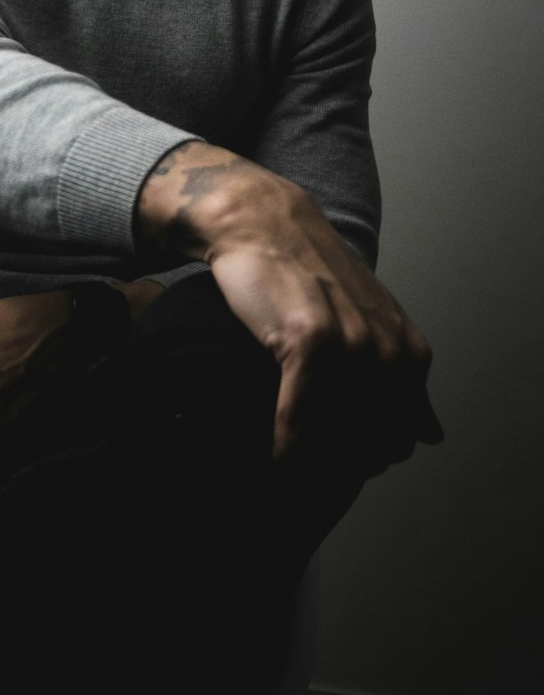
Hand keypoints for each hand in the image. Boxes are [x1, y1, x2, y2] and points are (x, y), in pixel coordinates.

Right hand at [137, 141, 442, 469]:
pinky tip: (273, 457)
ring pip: (337, 437)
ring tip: (285, 472)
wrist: (263, 222)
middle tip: (306, 471)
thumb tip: (431, 437)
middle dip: (337, 467)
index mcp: (408, 352)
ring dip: (310, 464)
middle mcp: (388, 352)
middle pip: (369, 444)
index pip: (400, 440)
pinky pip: (300, 416)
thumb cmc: (308, 273)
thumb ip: (402, 378)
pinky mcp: (308, 341)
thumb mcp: (371, 323)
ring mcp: (351, 346)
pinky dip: (285, 445)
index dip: (364, 458)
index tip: (332, 461)